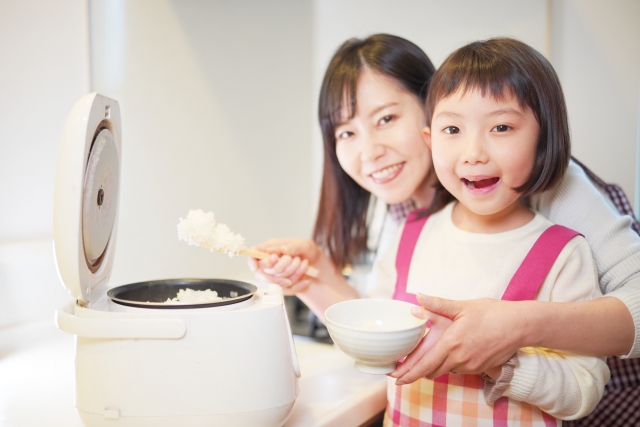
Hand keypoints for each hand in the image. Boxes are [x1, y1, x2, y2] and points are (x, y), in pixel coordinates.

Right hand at [247, 239, 321, 294]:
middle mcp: (269, 263)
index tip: (263, 263)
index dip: (254, 262)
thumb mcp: (303, 245)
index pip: (253, 257)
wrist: (317, 264)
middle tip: (292, 259)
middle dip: (279, 268)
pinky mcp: (282, 286)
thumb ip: (290, 246)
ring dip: (292, 274)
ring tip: (304, 264)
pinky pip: (285, 291)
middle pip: (261, 273)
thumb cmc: (307, 250)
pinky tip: (306, 280)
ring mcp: (275, 276)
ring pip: (275, 282)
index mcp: (269, 249)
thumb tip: (276, 250)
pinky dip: (297, 286)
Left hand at [390, 294, 524, 383]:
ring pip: (445, 370)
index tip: (396, 379)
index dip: (408, 373)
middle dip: (417, 372)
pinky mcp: (480, 368)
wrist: (520, 326)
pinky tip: (449, 354)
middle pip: (432, 371)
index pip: (425, 364)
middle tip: (403, 372)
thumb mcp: (462, 306)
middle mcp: (459, 358)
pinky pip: (459, 369)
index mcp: (451, 343)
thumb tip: (418, 297)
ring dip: (434, 367)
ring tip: (423, 361)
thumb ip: (438, 304)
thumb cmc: (492, 313)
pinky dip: (450, 364)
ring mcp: (470, 365)